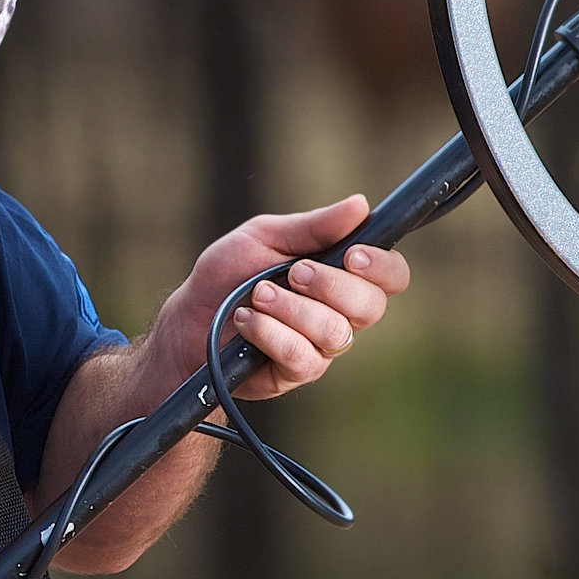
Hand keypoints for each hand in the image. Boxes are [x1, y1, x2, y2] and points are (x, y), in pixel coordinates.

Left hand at [152, 194, 410, 400]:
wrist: (187, 321)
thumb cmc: (227, 276)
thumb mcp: (264, 237)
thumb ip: (313, 226)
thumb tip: (360, 206)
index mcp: (341, 275)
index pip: (391, 276)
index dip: (382, 267)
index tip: (352, 254)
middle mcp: (340, 313)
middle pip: (371, 306)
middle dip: (330, 284)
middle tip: (292, 272)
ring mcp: (321, 347)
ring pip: (335, 333)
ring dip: (291, 309)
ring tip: (257, 295)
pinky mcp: (296, 372)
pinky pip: (302, 357)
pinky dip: (270, 333)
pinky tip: (247, 322)